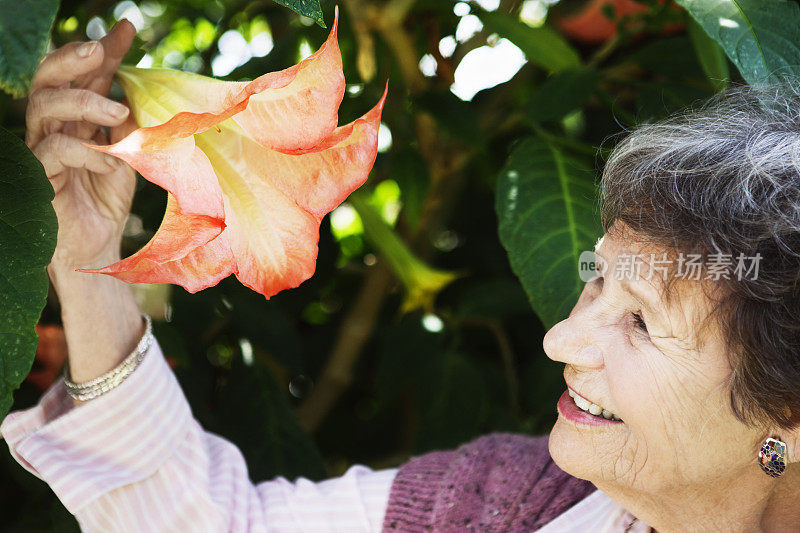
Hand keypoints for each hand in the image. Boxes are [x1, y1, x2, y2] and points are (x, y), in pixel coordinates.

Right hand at [26, 20, 137, 279]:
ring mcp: (41, 148)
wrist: (96, 245)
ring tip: (118, 112)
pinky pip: (54, 148)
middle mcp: (55, 126)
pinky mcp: (39, 174)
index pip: (87, 76)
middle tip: (100, 50)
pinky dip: (86, 151)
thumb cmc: (107, 200)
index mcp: (78, 118)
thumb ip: (131, 127)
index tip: (127, 27)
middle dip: (73, 58)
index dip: (105, 50)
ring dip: (83, 102)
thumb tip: (143, 96)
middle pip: (49, 78)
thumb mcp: (130, 156)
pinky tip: (111, 163)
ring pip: (44, 105)